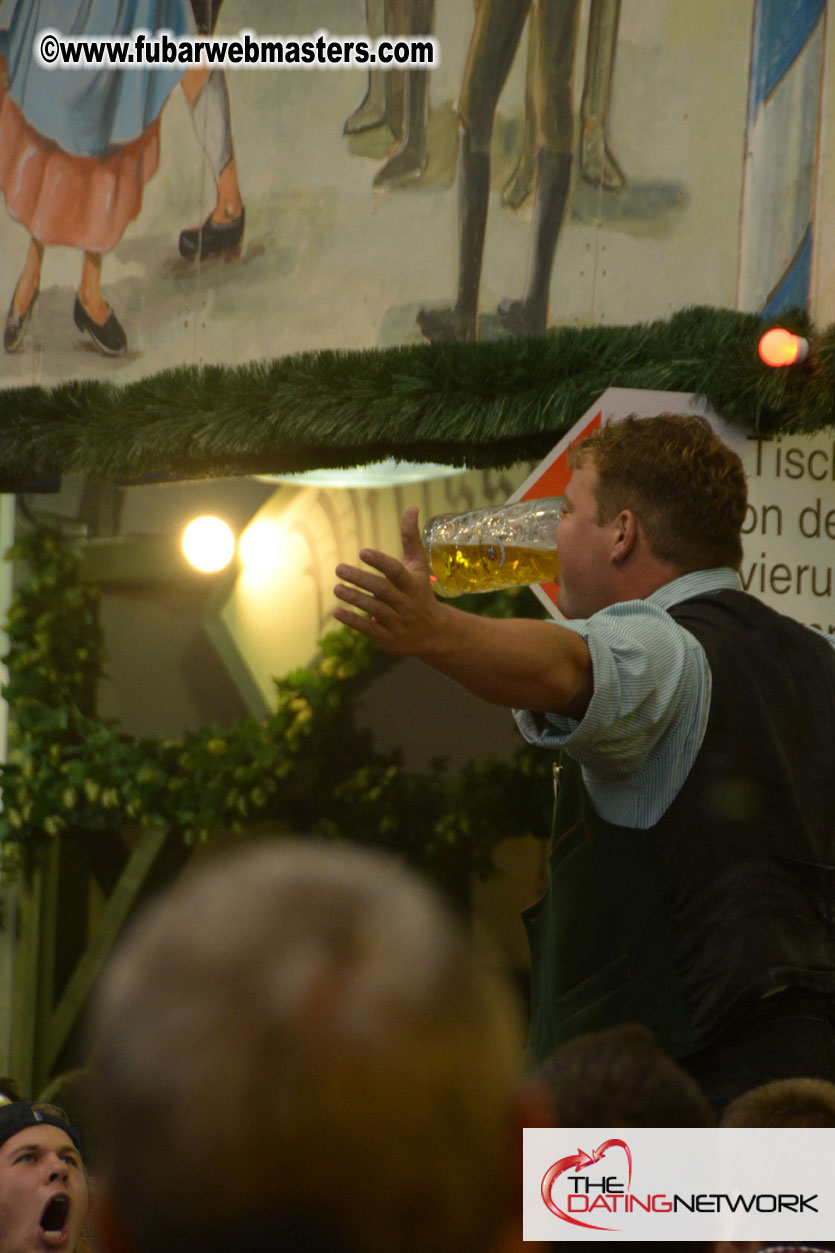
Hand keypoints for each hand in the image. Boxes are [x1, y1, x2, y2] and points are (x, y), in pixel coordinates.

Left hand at [333, 507, 444, 655]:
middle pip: (382, 590)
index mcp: (413, 584)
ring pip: (374, 608)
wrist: (433, 633)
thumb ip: (411, 539)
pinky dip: (352, 620)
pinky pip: (368, 629)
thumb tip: (412, 507)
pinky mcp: (387, 638)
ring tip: (336, 588)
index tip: (363, 552)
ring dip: (354, 598)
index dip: (380, 562)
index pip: (396, 571)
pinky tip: (337, 611)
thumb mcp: (419, 566)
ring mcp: (397, 622)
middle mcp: (406, 603)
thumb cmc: (420, 592)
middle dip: (360, 579)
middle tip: (339, 568)